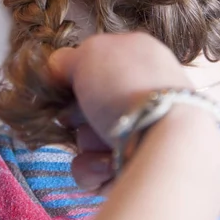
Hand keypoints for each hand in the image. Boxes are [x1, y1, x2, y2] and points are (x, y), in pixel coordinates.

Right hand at [50, 33, 190, 190]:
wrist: (162, 138)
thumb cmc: (125, 85)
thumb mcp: (89, 52)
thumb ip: (67, 58)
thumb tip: (57, 71)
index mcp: (140, 54)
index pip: (96, 64)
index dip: (74, 75)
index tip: (62, 85)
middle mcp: (144, 91)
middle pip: (90, 103)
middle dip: (76, 114)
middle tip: (74, 116)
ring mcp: (144, 130)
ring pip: (89, 137)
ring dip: (86, 141)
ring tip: (102, 141)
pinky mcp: (138, 166)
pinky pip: (97, 168)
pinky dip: (95, 167)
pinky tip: (108, 163)